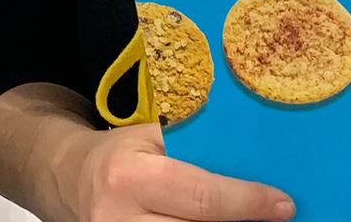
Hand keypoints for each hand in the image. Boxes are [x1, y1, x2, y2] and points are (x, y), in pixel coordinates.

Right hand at [63, 121, 293, 221]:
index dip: (248, 203)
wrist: (68, 177)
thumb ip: (195, 148)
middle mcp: (120, 220)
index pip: (202, 198)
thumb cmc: (119, 153)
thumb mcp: (151, 136)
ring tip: (246, 221)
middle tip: (272, 217)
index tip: (282, 205)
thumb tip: (256, 158)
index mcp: (130, 177)